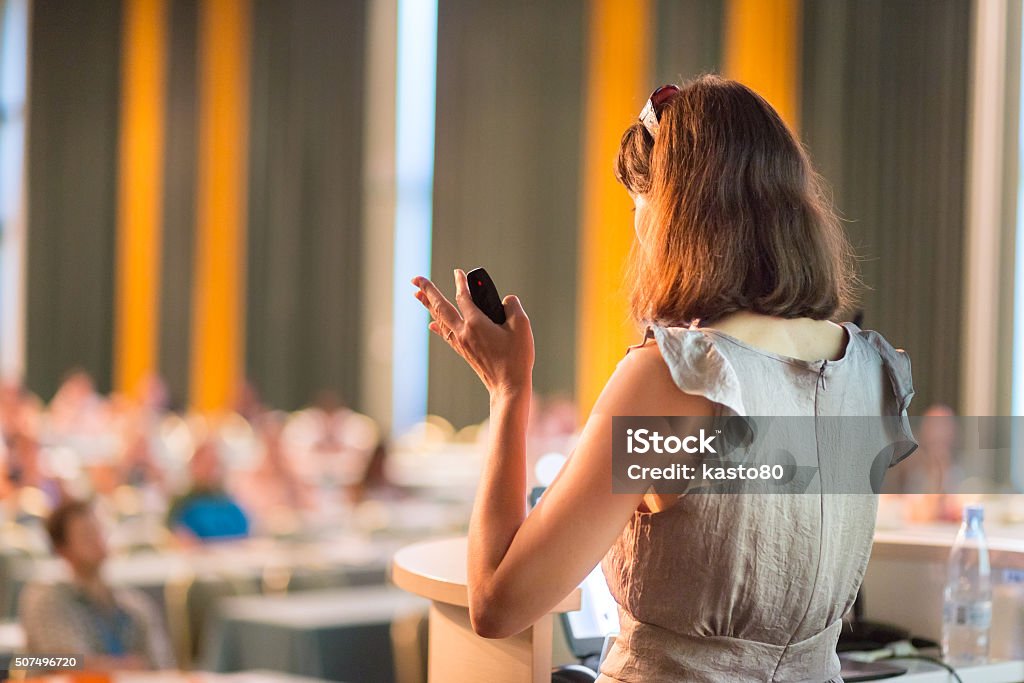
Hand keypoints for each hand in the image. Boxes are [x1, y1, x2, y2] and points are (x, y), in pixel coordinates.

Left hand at [412, 270, 533, 397]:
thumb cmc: (516, 357)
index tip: (457, 272)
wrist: (508, 386)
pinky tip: (431, 323)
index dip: (461, 282)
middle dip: (428, 291)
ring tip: (418, 295)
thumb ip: (512, 307)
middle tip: (415, 279)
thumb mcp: (522, 326)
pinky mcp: (464, 352)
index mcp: (476, 323)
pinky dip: (437, 325)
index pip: (464, 297)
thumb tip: (506, 301)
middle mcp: (463, 332)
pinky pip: (446, 334)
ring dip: (429, 305)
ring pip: (440, 320)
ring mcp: (461, 343)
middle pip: (441, 307)